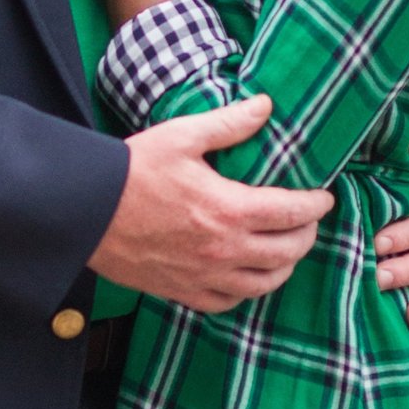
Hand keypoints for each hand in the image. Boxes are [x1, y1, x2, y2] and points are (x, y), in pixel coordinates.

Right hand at [89, 95, 332, 312]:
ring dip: (283, 267)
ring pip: (263, 284)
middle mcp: (223, 250)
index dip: (316, 206)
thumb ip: (229, 123)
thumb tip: (265, 106)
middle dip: (306, 236)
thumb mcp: (182, 136)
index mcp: (229, 210)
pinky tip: (246, 277)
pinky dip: (245, 292)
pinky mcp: (181, 291)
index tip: (323, 198)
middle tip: (307, 221)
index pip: (292, 213)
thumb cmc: (132, 170)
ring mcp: (203, 276)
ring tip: (286, 250)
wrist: (85, 210)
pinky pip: (227, 302)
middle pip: (287, 253)